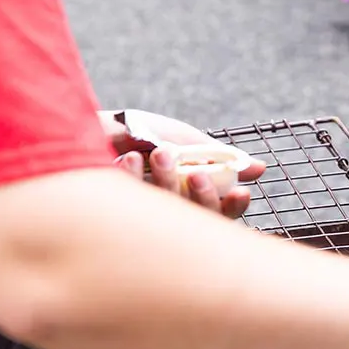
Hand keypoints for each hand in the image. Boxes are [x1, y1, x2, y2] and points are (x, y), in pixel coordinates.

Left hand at [102, 109, 266, 218]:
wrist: (89, 125)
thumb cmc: (140, 134)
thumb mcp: (185, 140)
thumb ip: (219, 157)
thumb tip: (260, 169)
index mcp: (191, 198)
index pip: (222, 215)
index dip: (233, 207)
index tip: (240, 192)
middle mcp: (171, 215)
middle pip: (201, 222)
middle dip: (203, 199)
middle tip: (195, 174)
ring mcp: (143, 218)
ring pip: (170, 216)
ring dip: (168, 183)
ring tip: (158, 153)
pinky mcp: (114, 216)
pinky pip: (132, 208)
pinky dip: (134, 179)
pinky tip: (129, 159)